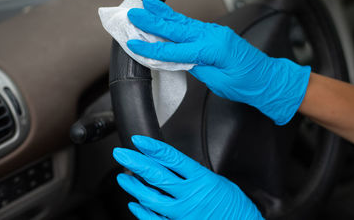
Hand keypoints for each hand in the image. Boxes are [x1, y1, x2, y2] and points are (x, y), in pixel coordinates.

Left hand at [113, 135, 263, 219]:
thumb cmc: (231, 203)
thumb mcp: (214, 179)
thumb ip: (190, 173)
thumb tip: (168, 164)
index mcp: (201, 178)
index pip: (171, 158)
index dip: (152, 148)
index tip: (138, 141)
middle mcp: (190, 195)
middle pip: (157, 175)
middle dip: (136, 163)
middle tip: (121, 154)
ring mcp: (183, 212)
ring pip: (152, 198)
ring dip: (134, 187)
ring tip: (123, 178)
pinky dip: (143, 212)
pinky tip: (135, 204)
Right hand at [127, 0, 309, 124]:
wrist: (267, 79)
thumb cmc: (247, 84)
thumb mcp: (218, 82)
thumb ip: (197, 67)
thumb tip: (180, 59)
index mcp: (213, 49)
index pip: (175, 50)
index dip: (152, 49)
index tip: (134, 44)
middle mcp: (213, 36)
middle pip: (176, 29)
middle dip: (153, 22)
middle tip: (134, 14)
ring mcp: (215, 32)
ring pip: (183, 23)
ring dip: (163, 14)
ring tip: (147, 4)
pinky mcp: (215, 34)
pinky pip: (191, 25)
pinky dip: (176, 19)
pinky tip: (167, 14)